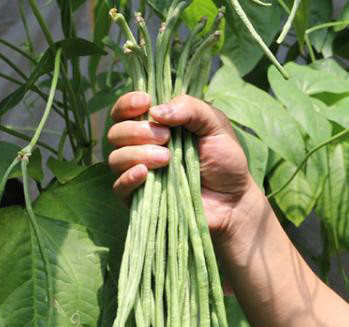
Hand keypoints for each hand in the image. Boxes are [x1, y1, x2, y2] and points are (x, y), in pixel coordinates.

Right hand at [107, 92, 257, 235]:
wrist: (233, 201)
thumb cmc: (225, 161)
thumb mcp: (214, 125)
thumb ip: (189, 109)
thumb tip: (155, 111)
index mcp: (156, 126)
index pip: (124, 111)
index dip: (127, 104)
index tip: (145, 102)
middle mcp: (141, 148)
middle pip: (116, 133)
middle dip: (138, 130)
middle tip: (166, 137)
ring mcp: (139, 175)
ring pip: (115, 158)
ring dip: (137, 153)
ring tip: (166, 158)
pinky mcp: (140, 200)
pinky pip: (118, 188)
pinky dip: (127, 178)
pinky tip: (144, 174)